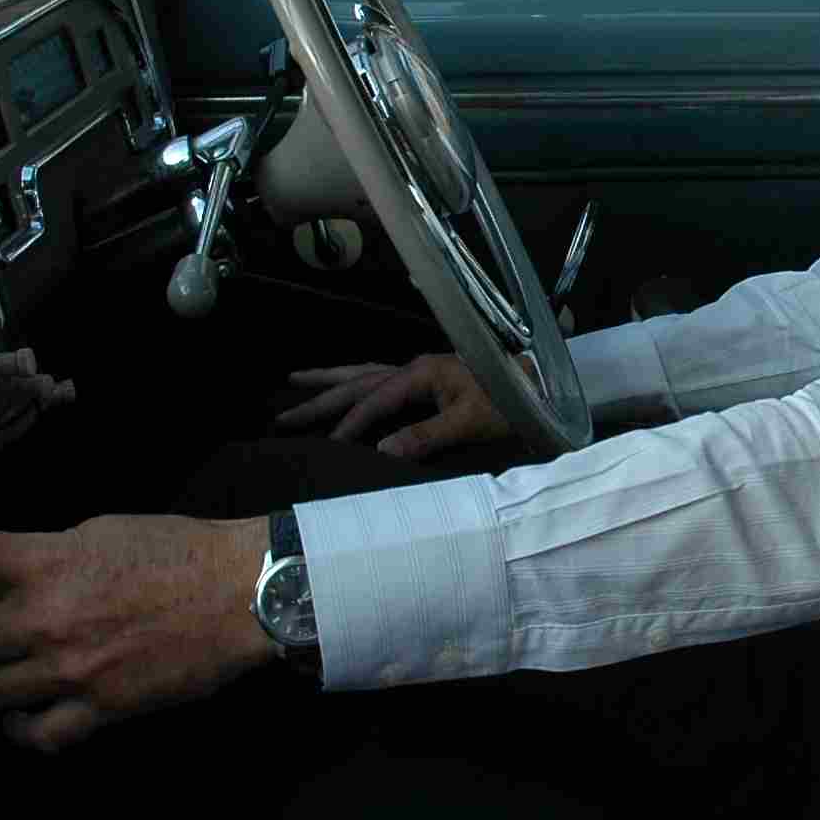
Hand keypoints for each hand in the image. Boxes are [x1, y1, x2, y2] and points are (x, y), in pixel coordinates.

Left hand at [0, 514, 276, 751]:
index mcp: (45, 561)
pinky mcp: (96, 710)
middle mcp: (46, 617)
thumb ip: (37, 554)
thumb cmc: (175, 551)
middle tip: (3, 620)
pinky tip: (41, 706)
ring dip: (0, 676)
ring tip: (34, 659)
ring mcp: (68, 669)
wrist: (243, 595)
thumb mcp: (97, 531)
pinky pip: (31, 734)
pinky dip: (26, 724)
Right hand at [276, 353, 515, 460]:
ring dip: (328, 381)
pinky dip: (354, 383)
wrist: (539, 387)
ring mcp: (419, 371)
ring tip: (293, 381)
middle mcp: (415, 367)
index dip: (351, 423)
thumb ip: (427, 436)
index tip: (328, 444)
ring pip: (362, 374)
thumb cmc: (510, 404)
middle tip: (280, 416)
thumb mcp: (470, 423)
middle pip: (357, 382)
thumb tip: (381, 451)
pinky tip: (343, 386)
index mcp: (422, 373)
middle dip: (318, 399)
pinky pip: (377, 378)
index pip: (375, 400)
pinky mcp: (425, 380)